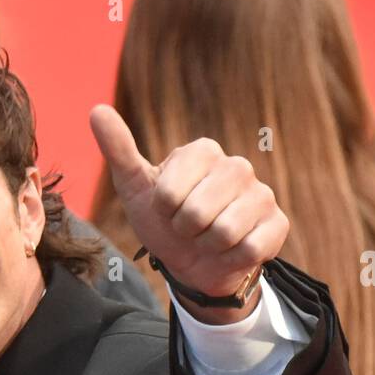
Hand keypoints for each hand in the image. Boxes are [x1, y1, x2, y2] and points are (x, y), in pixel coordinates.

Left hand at [90, 104, 287, 312]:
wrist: (193, 263)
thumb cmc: (164, 221)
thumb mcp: (136, 189)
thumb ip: (118, 150)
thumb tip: (97, 110)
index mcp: (203, 151)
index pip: (170, 192)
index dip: (164, 211)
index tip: (167, 209)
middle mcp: (237, 166)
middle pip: (197, 214)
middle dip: (185, 231)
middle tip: (188, 228)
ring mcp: (261, 194)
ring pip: (224, 233)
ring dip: (208, 247)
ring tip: (208, 239)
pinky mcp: (277, 224)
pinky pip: (249, 249)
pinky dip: (231, 259)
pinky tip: (230, 250)